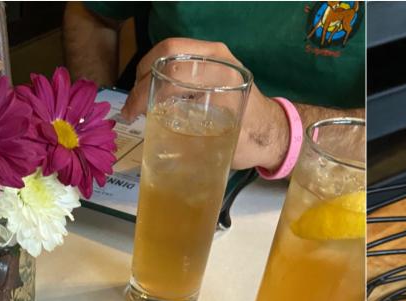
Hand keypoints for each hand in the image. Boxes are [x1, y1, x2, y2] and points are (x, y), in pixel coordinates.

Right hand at [122, 38, 288, 170]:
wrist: (274, 132)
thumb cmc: (252, 141)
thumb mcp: (225, 143)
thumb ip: (195, 139)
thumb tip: (158, 140)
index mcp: (224, 77)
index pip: (175, 71)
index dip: (147, 92)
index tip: (135, 115)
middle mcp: (219, 59)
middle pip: (168, 54)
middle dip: (143, 78)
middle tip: (131, 107)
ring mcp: (216, 56)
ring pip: (170, 51)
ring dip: (149, 73)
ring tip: (138, 101)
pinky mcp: (211, 60)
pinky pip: (178, 56)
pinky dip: (160, 71)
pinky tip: (151, 93)